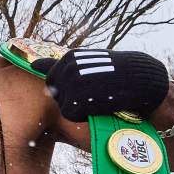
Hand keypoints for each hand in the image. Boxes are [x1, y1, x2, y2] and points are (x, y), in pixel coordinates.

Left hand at [31, 48, 168, 122]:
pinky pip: (70, 114)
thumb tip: (32, 64)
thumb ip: (57, 65)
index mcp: (69, 57)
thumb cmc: (115, 74)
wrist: (142, 80)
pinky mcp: (79, 97)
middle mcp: (67, 67)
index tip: (86, 88)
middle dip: (71, 99)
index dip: (68, 89)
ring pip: (63, 105)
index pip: (53, 81)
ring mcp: (72, 82)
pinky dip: (83, 115)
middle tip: (93, 94)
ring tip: (97, 98)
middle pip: (56, 95)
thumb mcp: (86, 64)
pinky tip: (98, 106)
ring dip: (79, 107)